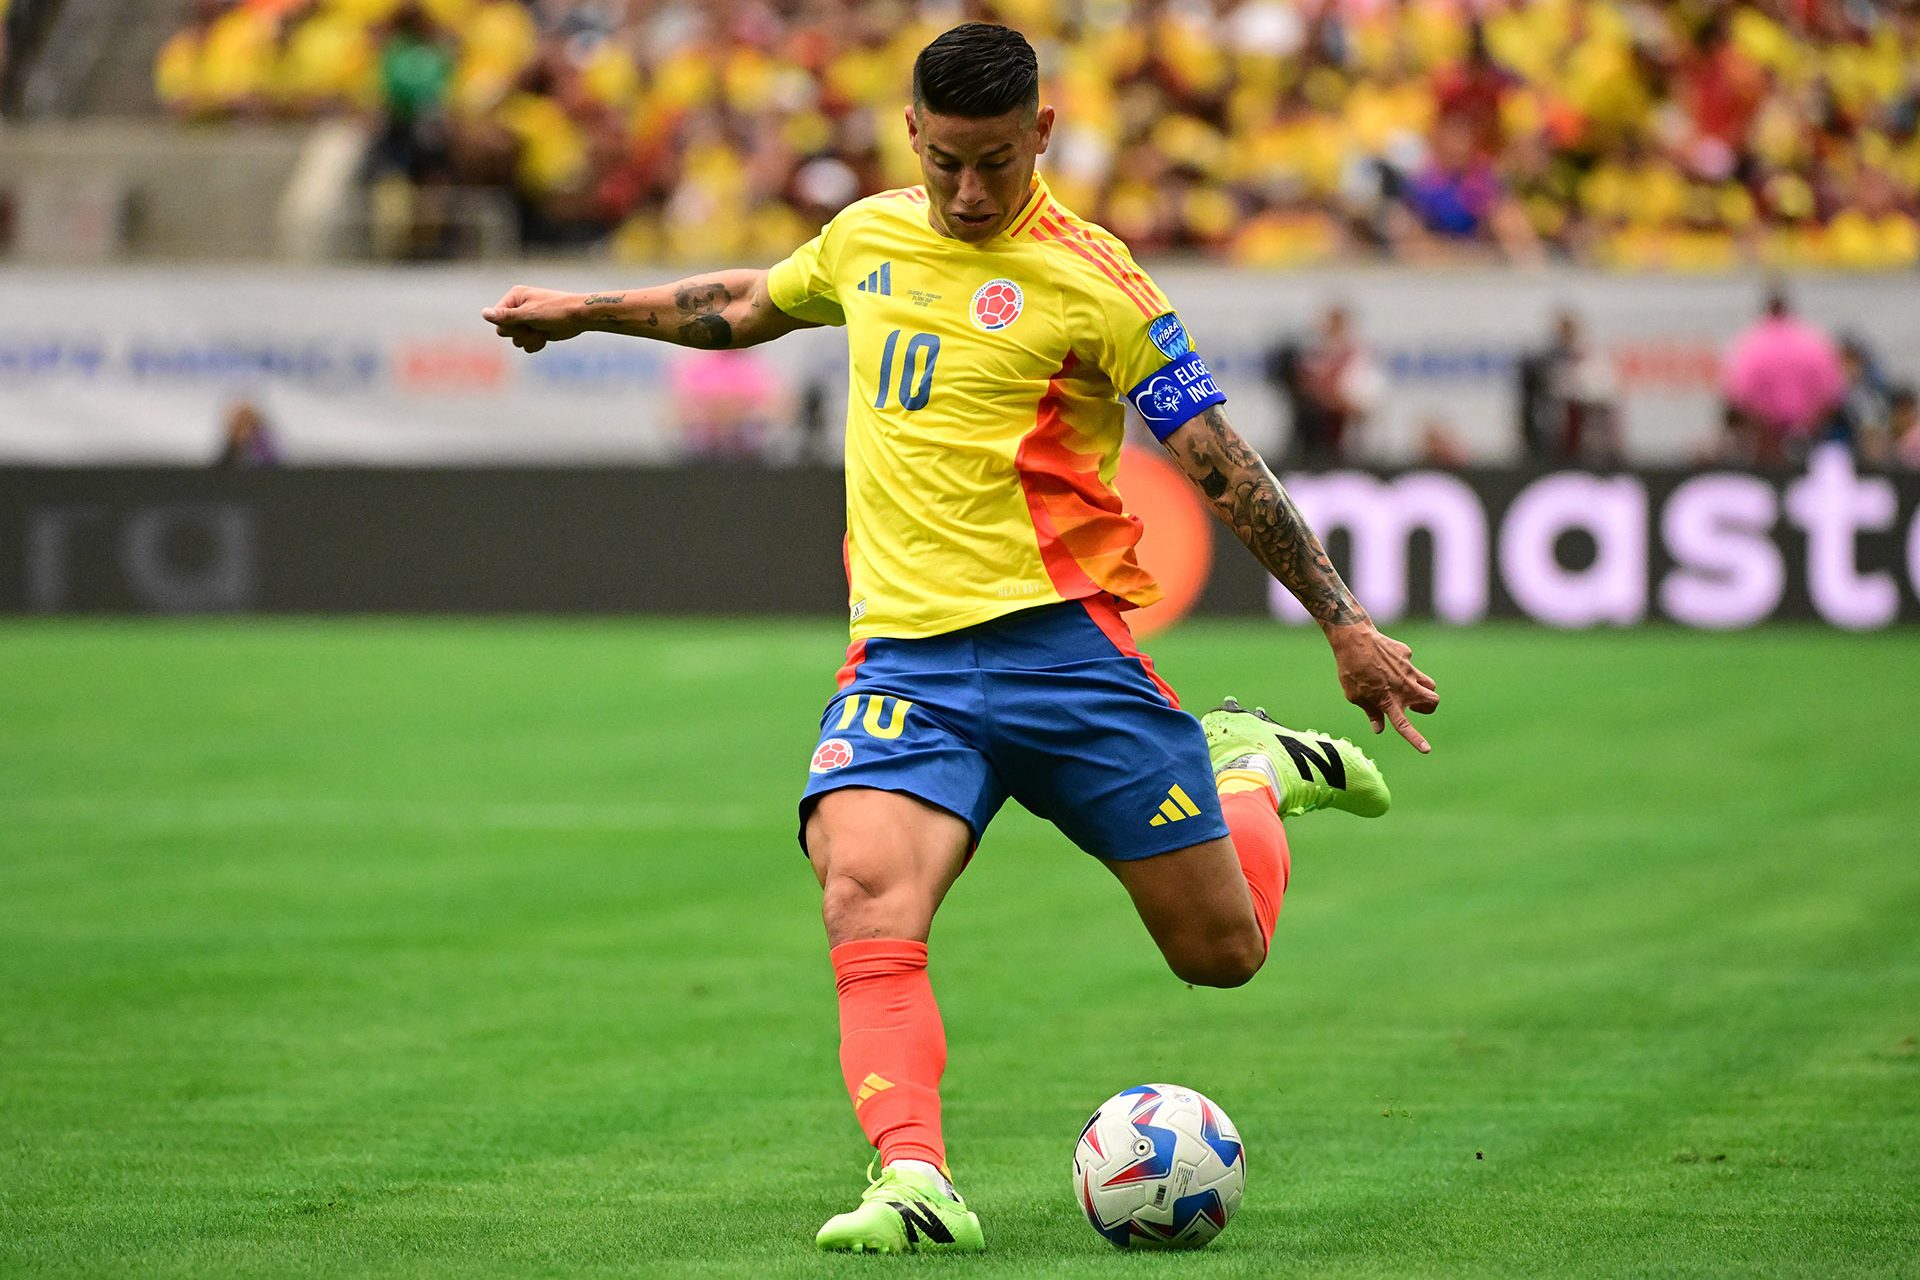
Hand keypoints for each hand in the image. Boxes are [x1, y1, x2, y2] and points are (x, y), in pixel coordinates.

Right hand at [482, 286, 584, 352]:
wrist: (580, 317)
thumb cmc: (556, 311)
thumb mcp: (529, 314)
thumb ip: (506, 316)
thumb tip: (484, 313)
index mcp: (514, 297)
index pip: (497, 319)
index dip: (509, 326)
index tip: (523, 323)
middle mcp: (518, 308)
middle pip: (504, 331)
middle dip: (519, 334)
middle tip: (533, 327)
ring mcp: (527, 320)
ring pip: (515, 340)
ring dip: (529, 340)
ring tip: (542, 332)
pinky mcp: (535, 331)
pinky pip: (525, 345)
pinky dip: (535, 344)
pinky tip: (545, 337)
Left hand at [1324, 622, 1438, 753]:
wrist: (1353, 638)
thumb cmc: (1350, 669)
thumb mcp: (1355, 696)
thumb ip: (1371, 712)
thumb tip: (1379, 729)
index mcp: (1388, 700)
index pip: (1404, 725)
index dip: (1415, 739)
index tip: (1426, 749)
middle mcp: (1403, 687)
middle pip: (1433, 701)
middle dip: (1429, 707)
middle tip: (1415, 706)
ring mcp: (1408, 670)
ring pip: (1430, 683)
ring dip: (1424, 689)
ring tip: (1409, 688)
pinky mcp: (1407, 655)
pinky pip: (1410, 664)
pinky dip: (1402, 666)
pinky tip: (1386, 661)